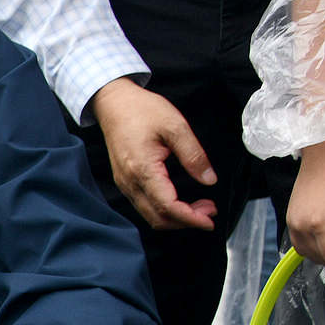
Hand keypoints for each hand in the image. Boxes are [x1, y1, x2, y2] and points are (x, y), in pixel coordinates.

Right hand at [89, 78, 218, 230]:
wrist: (113, 103)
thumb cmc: (142, 110)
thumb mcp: (175, 126)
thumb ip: (193, 155)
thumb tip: (209, 180)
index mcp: (142, 169)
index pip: (168, 206)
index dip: (191, 218)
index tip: (210, 220)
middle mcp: (129, 182)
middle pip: (157, 218)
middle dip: (186, 221)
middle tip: (210, 210)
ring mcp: (124, 183)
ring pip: (150, 215)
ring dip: (176, 217)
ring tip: (200, 206)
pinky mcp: (124, 181)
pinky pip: (144, 205)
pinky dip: (164, 210)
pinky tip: (180, 200)